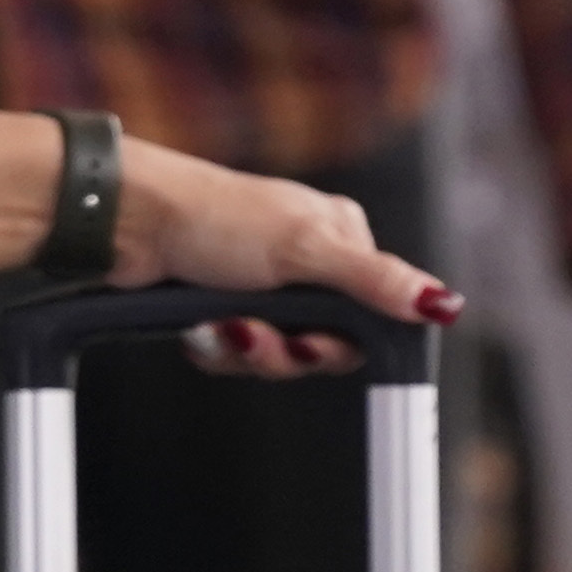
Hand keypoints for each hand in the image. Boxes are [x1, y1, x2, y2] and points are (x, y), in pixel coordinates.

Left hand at [114, 142, 457, 374]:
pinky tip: (200, 329)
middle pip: (323, 342)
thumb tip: (444, 304)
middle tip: (253, 333)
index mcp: (341, 236)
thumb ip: (376, 281)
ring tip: (220, 325)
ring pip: (278, 354)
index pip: (373, 315)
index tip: (311, 346)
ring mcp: (263, 284)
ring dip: (246, 351)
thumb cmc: (214, 216)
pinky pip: (238, 353)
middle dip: (283, 351)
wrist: (128, 221)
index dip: (340, 342)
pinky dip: (218, 348)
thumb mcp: (305, 249)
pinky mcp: (223, 305)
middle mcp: (307, 260)